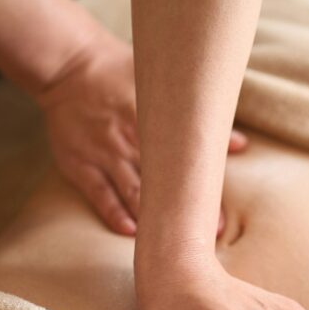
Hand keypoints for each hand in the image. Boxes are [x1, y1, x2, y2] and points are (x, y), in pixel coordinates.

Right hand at [35, 33, 246, 235]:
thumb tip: (241, 144)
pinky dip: (114, 213)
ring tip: (174, 242)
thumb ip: (200, 117)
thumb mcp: (160, 85)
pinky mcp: (81, 165)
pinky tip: (131, 232)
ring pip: (133, 192)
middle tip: (207, 236)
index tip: (221, 217)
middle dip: (185, 210)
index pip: (184, 160)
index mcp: (151, 121)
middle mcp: (129, 141)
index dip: (203, 190)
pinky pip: (99, 193)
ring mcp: (104, 155)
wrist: (67, 67)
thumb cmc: (119, 75)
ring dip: (154, 218)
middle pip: (162, 182)